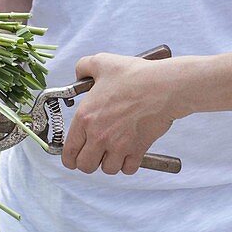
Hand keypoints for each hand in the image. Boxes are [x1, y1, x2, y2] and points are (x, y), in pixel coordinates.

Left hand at [61, 52, 174, 175]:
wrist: (163, 86)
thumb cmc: (135, 75)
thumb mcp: (102, 62)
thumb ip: (83, 67)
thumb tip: (78, 76)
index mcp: (85, 117)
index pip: (69, 152)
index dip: (69, 158)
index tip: (73, 157)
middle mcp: (99, 135)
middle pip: (85, 166)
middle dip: (89, 162)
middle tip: (95, 153)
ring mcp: (119, 145)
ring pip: (107, 169)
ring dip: (109, 162)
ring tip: (113, 149)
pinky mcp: (138, 150)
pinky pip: (128, 169)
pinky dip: (128, 164)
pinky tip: (129, 152)